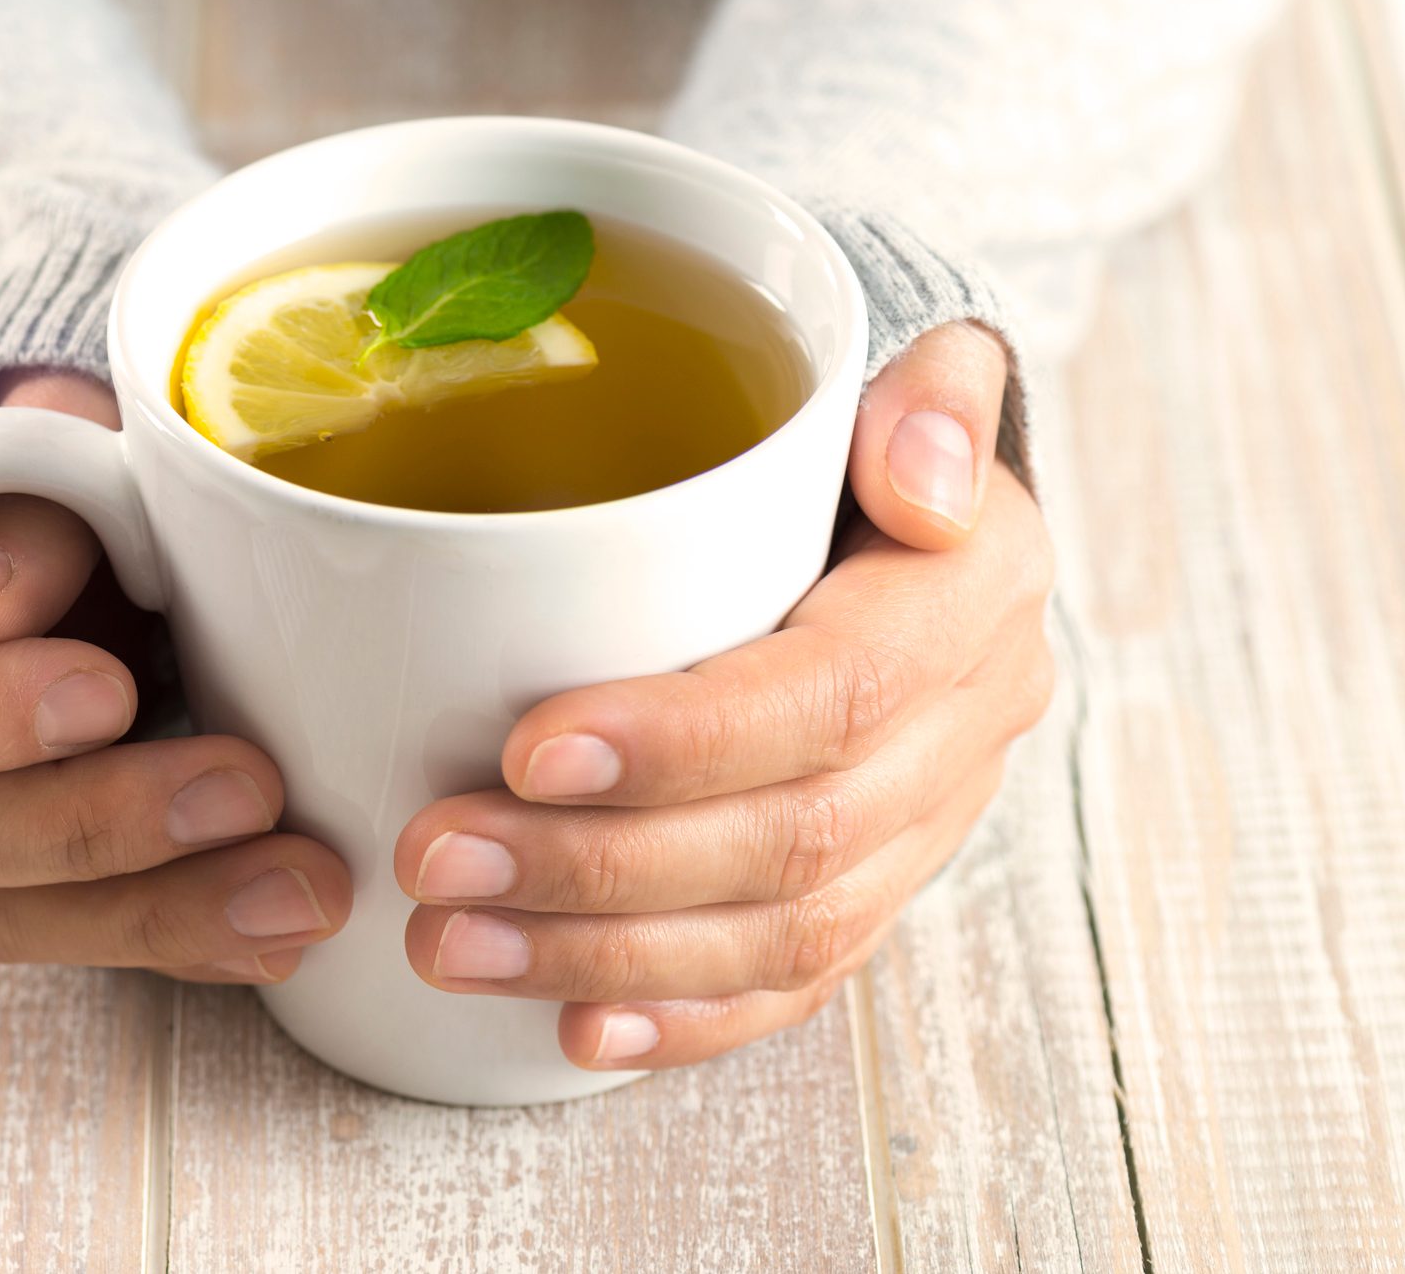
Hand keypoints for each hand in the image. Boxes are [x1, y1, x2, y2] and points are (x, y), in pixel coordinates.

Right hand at [0, 370, 351, 982]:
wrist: (63, 472)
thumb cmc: (46, 430)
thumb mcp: (41, 416)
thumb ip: (11, 493)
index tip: (101, 695)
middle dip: (81, 828)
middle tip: (247, 789)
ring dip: (150, 912)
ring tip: (302, 891)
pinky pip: (65, 931)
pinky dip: (181, 933)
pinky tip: (280, 928)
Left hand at [393, 322, 1052, 1067]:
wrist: (888, 512)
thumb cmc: (835, 434)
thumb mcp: (889, 371)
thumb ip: (921, 396)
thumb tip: (917, 478)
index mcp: (968, 597)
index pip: (836, 692)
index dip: (685, 738)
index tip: (529, 747)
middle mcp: (964, 728)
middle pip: (793, 838)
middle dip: (602, 866)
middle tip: (435, 858)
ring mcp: (925, 826)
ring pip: (784, 932)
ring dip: (607, 956)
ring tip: (450, 943)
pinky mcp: (874, 889)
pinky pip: (793, 985)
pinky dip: (683, 1019)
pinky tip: (573, 1033)